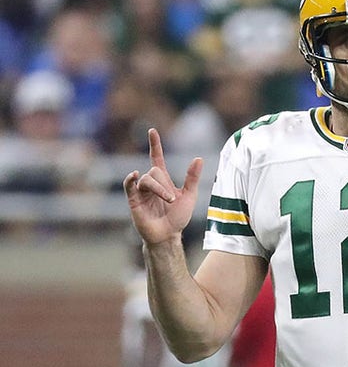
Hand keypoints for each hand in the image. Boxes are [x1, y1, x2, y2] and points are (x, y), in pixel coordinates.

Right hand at [123, 128, 202, 245]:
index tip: (152, 131)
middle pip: (154, 171)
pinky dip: (130, 180)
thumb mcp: (189, 195)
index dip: (154, 145)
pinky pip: (130, 186)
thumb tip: (198, 158)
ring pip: (146, 179)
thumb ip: (192, 177)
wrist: (169, 235)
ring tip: (168, 201)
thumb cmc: (178, 217)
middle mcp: (150, 184)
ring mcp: (141, 192)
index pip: (156, 158)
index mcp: (163, 181)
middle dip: (164, 184)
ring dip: (159, 189)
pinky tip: (134, 175)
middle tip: (172, 199)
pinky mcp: (133, 201)